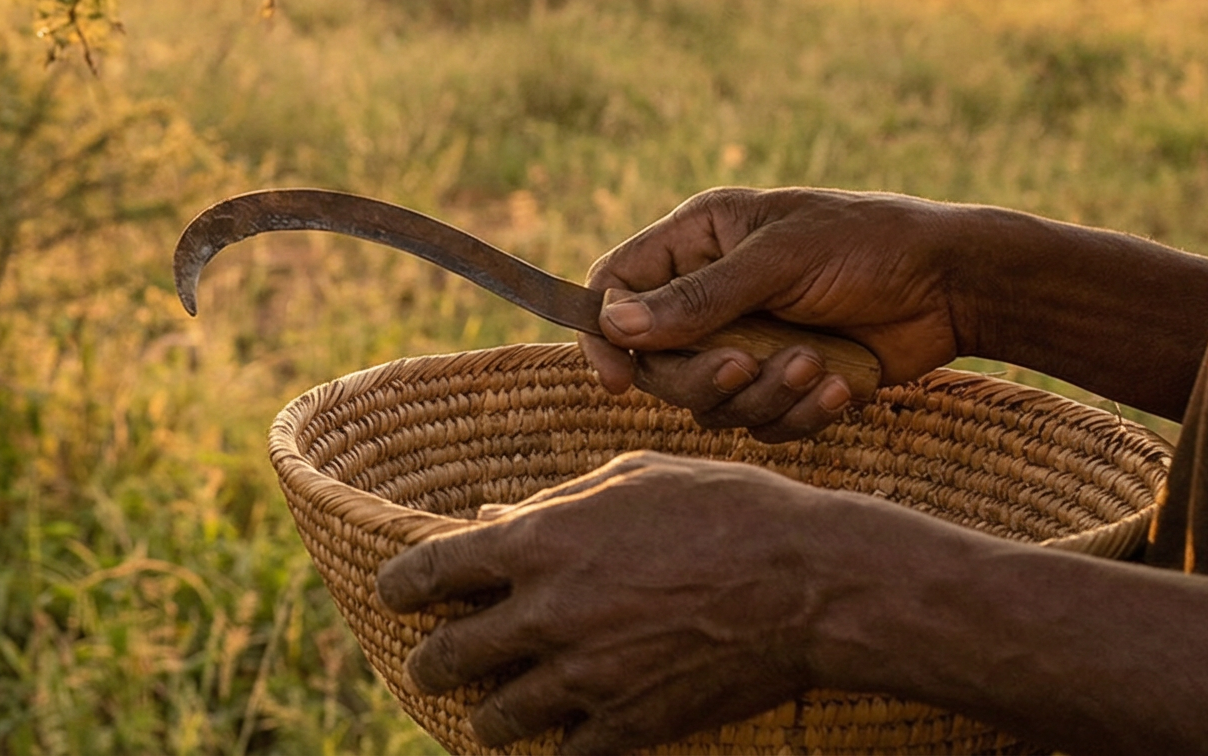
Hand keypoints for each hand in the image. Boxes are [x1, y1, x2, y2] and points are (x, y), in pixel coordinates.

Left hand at [376, 452, 889, 753]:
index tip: (397, 593)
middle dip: (432, 660)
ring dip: (486, 712)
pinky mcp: (630, 725)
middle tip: (434, 662)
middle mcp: (547, 615)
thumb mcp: (628, 478)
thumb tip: (489, 522)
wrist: (810, 583)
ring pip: (496, 717)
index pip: (427, 573)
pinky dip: (556, 745)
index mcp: (537, 542)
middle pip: (447, 656)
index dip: (400, 587)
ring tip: (491, 709)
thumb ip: (551, 505)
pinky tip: (561, 733)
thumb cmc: (723, 508)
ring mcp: (587, 678)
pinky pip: (564, 754)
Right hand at [580, 187, 974, 440]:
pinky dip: (798, 413)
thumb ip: (697, 298)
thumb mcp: (778, 261)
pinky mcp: (785, 382)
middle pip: (657, 360)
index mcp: (698, 241)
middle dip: (701, 376)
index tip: (617, 379)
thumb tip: (615, 327)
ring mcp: (748, 340)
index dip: (606, 334)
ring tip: (814, 366)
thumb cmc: (867, 246)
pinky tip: (840, 386)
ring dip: (761, 395)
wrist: (954, 285)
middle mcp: (711, 292)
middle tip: (745, 366)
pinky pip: (760, 422)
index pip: (618, 287)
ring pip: (709, 401)